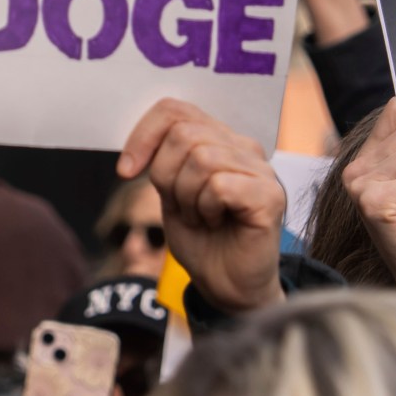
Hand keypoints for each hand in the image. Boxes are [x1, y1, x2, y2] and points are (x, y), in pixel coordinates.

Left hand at [119, 99, 286, 312]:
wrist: (226, 285)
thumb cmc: (201, 239)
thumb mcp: (170, 192)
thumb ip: (163, 159)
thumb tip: (140, 140)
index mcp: (219, 140)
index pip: (175, 110)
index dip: (144, 135)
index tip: (126, 170)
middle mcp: (244, 148)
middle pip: (184, 134)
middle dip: (167, 176)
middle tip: (183, 207)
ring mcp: (261, 170)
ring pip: (201, 159)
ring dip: (188, 198)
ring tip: (202, 217)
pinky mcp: (270, 196)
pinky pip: (220, 185)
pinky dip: (206, 208)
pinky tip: (218, 223)